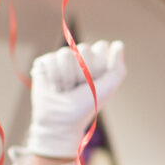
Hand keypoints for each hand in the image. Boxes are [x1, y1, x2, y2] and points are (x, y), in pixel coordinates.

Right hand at [23, 38, 125, 160]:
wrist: (62, 120)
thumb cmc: (86, 104)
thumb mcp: (108, 88)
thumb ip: (118, 67)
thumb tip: (118, 44)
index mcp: (97, 60)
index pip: (102, 47)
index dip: (99, 66)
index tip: (96, 82)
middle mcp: (80, 56)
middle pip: (84, 48)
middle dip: (83, 73)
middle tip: (80, 87)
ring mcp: (62, 59)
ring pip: (65, 54)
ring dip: (67, 77)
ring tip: (66, 89)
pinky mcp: (45, 62)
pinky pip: (50, 59)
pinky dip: (54, 77)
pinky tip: (54, 87)